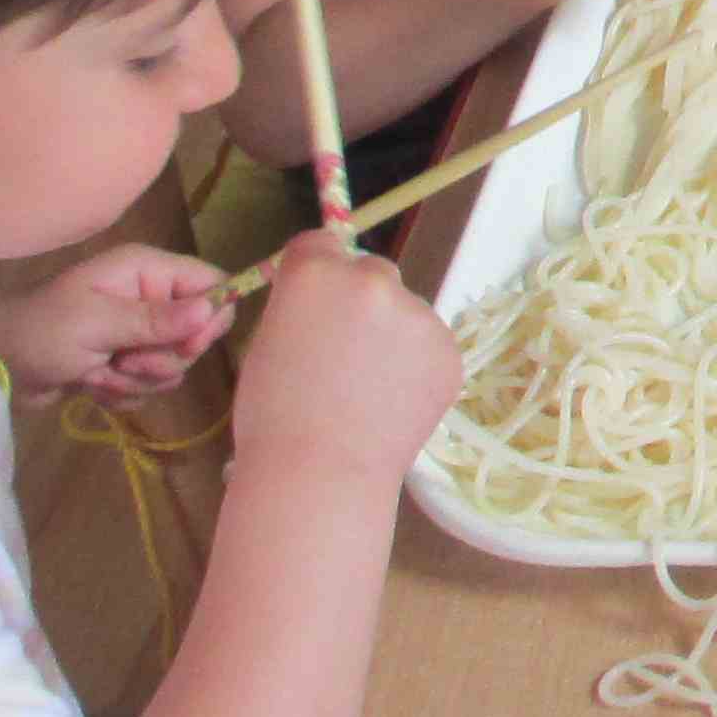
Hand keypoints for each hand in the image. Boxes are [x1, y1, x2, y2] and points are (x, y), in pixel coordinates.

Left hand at [0, 244, 228, 402]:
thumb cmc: (42, 332)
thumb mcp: (97, 324)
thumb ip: (157, 319)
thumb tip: (213, 310)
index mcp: (146, 271)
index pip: (212, 285)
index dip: (210, 319)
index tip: (185, 346)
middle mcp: (149, 296)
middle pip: (196, 333)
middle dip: (161, 359)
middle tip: (123, 361)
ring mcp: (137, 331)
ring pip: (172, 365)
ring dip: (136, 380)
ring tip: (96, 373)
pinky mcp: (125, 361)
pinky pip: (149, 384)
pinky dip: (122, 392)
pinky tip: (91, 384)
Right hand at [230, 232, 461, 492]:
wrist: (319, 474)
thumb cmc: (273, 417)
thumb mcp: (266, 342)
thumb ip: (300, 307)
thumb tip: (323, 300)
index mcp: (317, 272)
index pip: (322, 242)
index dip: (316, 271)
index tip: (314, 300)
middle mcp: (373, 279)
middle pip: (371, 273)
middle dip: (360, 301)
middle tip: (344, 354)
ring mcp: (419, 313)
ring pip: (405, 312)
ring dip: (392, 336)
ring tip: (367, 391)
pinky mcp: (449, 350)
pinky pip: (429, 348)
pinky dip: (415, 368)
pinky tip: (392, 405)